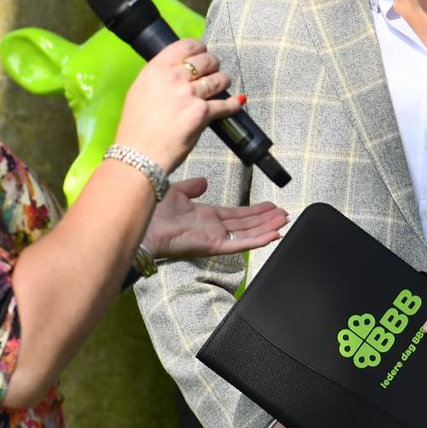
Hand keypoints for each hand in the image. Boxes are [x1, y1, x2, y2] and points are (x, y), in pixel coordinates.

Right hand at [113, 39, 243, 173]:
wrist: (138, 155)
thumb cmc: (136, 129)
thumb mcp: (139, 92)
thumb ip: (159, 77)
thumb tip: (178, 71)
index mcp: (156, 69)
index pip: (185, 45)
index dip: (200, 48)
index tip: (203, 52)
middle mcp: (173, 78)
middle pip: (206, 60)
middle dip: (214, 65)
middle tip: (214, 71)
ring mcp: (189, 94)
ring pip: (218, 79)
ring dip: (224, 81)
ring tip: (223, 85)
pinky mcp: (202, 112)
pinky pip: (225, 104)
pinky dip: (233, 104)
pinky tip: (236, 102)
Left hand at [141, 177, 287, 258]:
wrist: (143, 225)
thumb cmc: (153, 212)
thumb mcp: (177, 192)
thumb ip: (192, 187)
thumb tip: (204, 181)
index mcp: (205, 216)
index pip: (236, 214)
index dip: (254, 210)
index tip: (269, 205)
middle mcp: (212, 228)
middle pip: (246, 224)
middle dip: (266, 219)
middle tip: (284, 213)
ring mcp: (214, 238)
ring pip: (247, 234)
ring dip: (266, 228)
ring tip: (283, 221)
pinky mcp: (213, 246)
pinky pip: (240, 244)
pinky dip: (257, 240)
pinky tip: (272, 235)